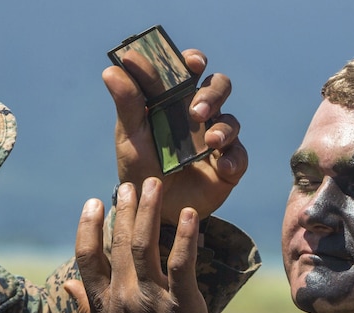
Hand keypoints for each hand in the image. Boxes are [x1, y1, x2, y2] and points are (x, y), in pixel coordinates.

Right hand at [65, 178, 211, 312]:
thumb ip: (84, 307)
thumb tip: (67, 281)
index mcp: (103, 305)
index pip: (87, 256)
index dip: (88, 227)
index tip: (93, 203)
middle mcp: (124, 297)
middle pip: (118, 243)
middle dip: (123, 209)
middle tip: (129, 183)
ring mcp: (153, 299)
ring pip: (145, 245)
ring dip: (149, 211)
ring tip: (155, 185)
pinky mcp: (183, 304)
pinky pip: (182, 263)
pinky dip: (185, 237)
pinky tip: (189, 215)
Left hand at [103, 49, 247, 223]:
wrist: (153, 210)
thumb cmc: (140, 167)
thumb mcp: (130, 136)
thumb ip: (126, 103)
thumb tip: (112, 69)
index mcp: (175, 101)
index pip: (189, 70)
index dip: (194, 60)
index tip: (193, 62)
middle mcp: (200, 116)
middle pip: (219, 88)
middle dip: (213, 94)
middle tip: (197, 111)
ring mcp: (216, 140)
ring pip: (232, 121)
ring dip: (224, 128)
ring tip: (210, 142)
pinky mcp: (228, 166)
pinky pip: (240, 156)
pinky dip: (234, 159)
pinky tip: (223, 166)